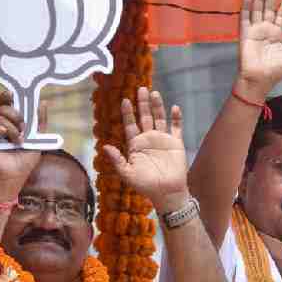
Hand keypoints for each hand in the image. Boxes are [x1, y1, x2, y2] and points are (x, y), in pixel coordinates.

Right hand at [0, 91, 44, 186]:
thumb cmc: (25, 155)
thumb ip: (39, 120)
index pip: (7, 101)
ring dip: (11, 128)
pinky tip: (3, 133)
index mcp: (11, 119)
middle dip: (16, 116)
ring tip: (17, 140)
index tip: (13, 94)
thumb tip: (44, 102)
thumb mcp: (37, 137)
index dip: (8, 95)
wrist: (16, 174)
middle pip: (4, 107)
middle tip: (23, 128)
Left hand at [103, 87, 188, 212]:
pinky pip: (176, 127)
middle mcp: (149, 139)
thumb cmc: (146, 186)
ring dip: (157, 106)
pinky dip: (176, 117)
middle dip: (142, 103)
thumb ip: (116, 160)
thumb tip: (105, 146)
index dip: (128, 113)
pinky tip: (174, 107)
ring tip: (154, 93)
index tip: (124, 100)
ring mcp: (163, 140)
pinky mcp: (176, 143)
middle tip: (141, 88)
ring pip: (159, 118)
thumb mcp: (127, 174)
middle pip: (145, 117)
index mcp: (136, 145)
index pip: (130, 125)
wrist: (167, 193)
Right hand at [235, 0, 281, 99]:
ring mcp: (255, 32)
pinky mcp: (245, 35)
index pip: (281, 16)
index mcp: (277, 35)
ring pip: (257, 11)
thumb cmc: (275, 71)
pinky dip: (245, 8)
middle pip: (269, 10)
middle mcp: (266, 31)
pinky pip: (244, 19)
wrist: (259, 80)